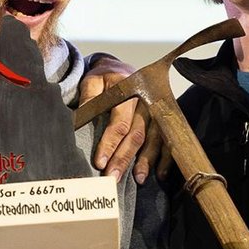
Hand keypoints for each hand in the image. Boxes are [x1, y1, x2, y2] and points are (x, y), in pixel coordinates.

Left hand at [79, 58, 166, 182]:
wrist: (122, 69)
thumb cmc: (106, 78)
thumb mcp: (93, 81)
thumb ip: (88, 96)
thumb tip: (81, 116)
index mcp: (128, 92)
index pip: (119, 123)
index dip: (109, 144)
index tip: (100, 162)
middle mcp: (146, 104)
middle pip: (137, 135)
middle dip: (124, 158)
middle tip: (113, 177)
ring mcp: (156, 112)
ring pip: (154, 140)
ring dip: (147, 161)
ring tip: (139, 179)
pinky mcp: (163, 119)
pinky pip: (167, 140)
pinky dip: (165, 157)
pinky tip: (160, 173)